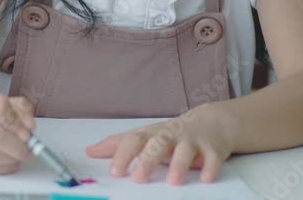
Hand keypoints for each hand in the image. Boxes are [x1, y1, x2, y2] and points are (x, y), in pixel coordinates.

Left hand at [85, 104, 238, 184]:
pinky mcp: (213, 148)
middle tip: (138, 179)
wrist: (213, 121)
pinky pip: (213, 157)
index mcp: (151, 134)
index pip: (133, 141)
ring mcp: (192, 141)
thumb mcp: (145, 136)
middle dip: (147, 160)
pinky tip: (206, 178)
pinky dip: (210, 167)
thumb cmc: (172, 133)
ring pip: (184, 150)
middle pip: (157, 144)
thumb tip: (89, 152)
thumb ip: (118, 145)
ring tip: (173, 182)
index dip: (122, 155)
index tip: (114, 172)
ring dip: (178, 164)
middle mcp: (170, 135)